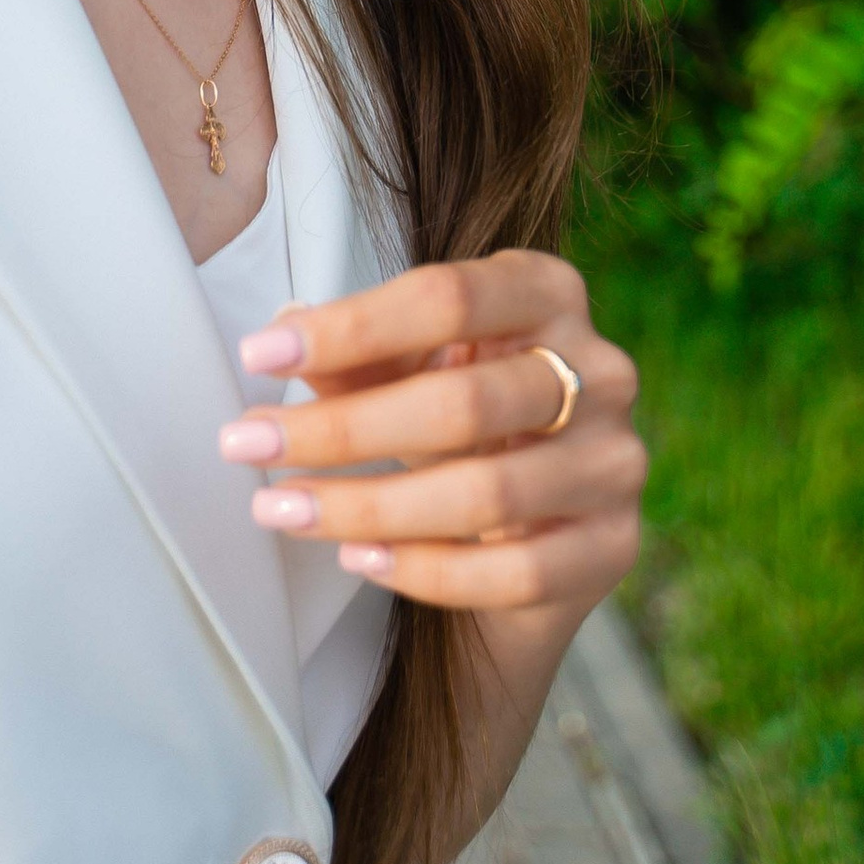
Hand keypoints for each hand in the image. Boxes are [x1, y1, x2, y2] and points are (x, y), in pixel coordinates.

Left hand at [216, 249, 644, 633]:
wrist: (535, 517)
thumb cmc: (460, 414)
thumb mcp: (410, 367)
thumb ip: (357, 353)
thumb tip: (282, 332)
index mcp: (548, 290)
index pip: (447, 296)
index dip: (350, 326)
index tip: (258, 355)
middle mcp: (601, 368)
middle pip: (462, 401)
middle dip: (341, 428)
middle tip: (246, 444)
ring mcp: (616, 462)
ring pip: (485, 495)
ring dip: (367, 506)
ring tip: (280, 508)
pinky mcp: (615, 547)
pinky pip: (516, 573)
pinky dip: (425, 570)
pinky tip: (357, 557)